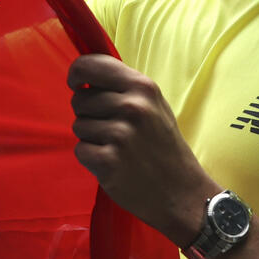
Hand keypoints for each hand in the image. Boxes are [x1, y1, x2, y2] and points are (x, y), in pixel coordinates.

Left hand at [68, 54, 213, 246]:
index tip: (76, 84)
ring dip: (91, 137)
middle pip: (80, 99)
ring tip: (118, 148)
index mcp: (142, 87)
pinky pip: (80, 150)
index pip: (91, 65)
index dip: (77, 73)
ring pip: (78, 125)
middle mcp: (131, 106)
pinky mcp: (108, 161)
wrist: (182, 193)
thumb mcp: (155, 105)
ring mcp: (120, 134)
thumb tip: (86, 76)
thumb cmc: (164, 146)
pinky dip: (91, 158)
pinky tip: (113, 163)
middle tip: (113, 129)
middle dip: (88, 114)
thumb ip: (124, 87)